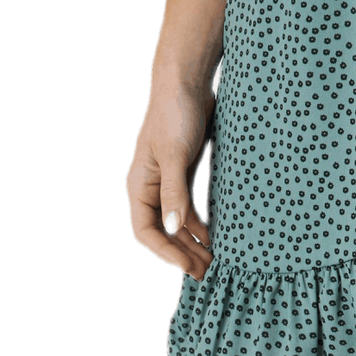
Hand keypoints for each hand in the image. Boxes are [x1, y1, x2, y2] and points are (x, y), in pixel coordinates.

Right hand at [127, 77, 214, 281]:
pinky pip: (190, 208)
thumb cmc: (176, 114)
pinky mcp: (185, 174)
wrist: (188, 83)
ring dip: (194, 243)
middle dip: (183, 253)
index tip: (189, 267)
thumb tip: (174, 228)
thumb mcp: (175, 155)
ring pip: (178, 223)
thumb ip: (174, 193)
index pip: (145, 230)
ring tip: (214, 261)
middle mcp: (151, 187)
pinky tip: (216, 236)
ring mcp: (168, 182)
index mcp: (140, 184)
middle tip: (208, 272)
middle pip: (163, 232)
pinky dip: (201, 225)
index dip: (165, 253)